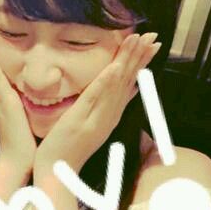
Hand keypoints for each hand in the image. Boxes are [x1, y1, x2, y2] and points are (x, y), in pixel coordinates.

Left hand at [35, 32, 161, 171]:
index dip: (142, 63)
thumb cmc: (71, 149)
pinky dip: (106, 83)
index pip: (130, 83)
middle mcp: (108, 115)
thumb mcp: (96, 124)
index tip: (153, 43)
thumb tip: (132, 89)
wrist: (57, 173)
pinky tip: (114, 67)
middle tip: (153, 36)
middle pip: (127, 81)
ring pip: (115, 86)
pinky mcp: (80, 121)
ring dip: (126, 62)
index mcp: (111, 115)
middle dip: (139, 57)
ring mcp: (96, 119)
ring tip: (137, 41)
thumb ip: (112, 106)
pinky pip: (95, 99)